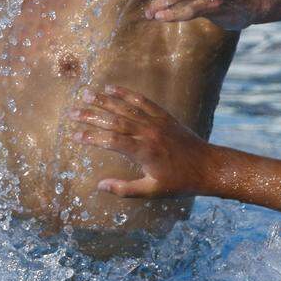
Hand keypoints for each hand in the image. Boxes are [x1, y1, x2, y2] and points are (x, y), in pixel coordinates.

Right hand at [69, 85, 213, 197]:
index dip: (92, 138)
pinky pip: (142, 101)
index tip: (75, 136)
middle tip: (72, 113)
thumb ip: (125, 189)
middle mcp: (148, 133)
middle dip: (91, 116)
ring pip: (126, 107)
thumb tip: (100, 185)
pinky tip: (111, 88)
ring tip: (86, 94)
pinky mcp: (163, 116)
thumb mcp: (152, 191)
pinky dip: (126, 93)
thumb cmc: (180, 182)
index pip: (111, 141)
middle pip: (114, 120)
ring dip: (104, 101)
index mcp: (144, 152)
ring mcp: (156, 122)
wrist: (208, 166)